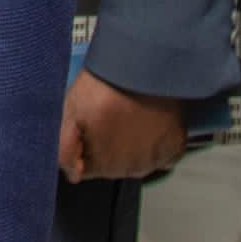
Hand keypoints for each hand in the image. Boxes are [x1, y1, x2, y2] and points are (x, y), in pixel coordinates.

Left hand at [58, 70, 184, 182]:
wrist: (145, 67)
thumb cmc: (107, 85)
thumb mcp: (71, 110)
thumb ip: (66, 147)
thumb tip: (72, 174)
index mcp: (104, 163)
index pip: (84, 168)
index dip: (80, 146)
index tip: (81, 127)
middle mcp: (132, 169)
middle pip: (109, 165)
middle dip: (102, 144)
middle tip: (102, 115)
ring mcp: (155, 160)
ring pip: (134, 160)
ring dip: (127, 144)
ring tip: (123, 115)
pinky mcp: (175, 149)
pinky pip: (159, 153)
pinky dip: (151, 141)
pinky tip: (143, 121)